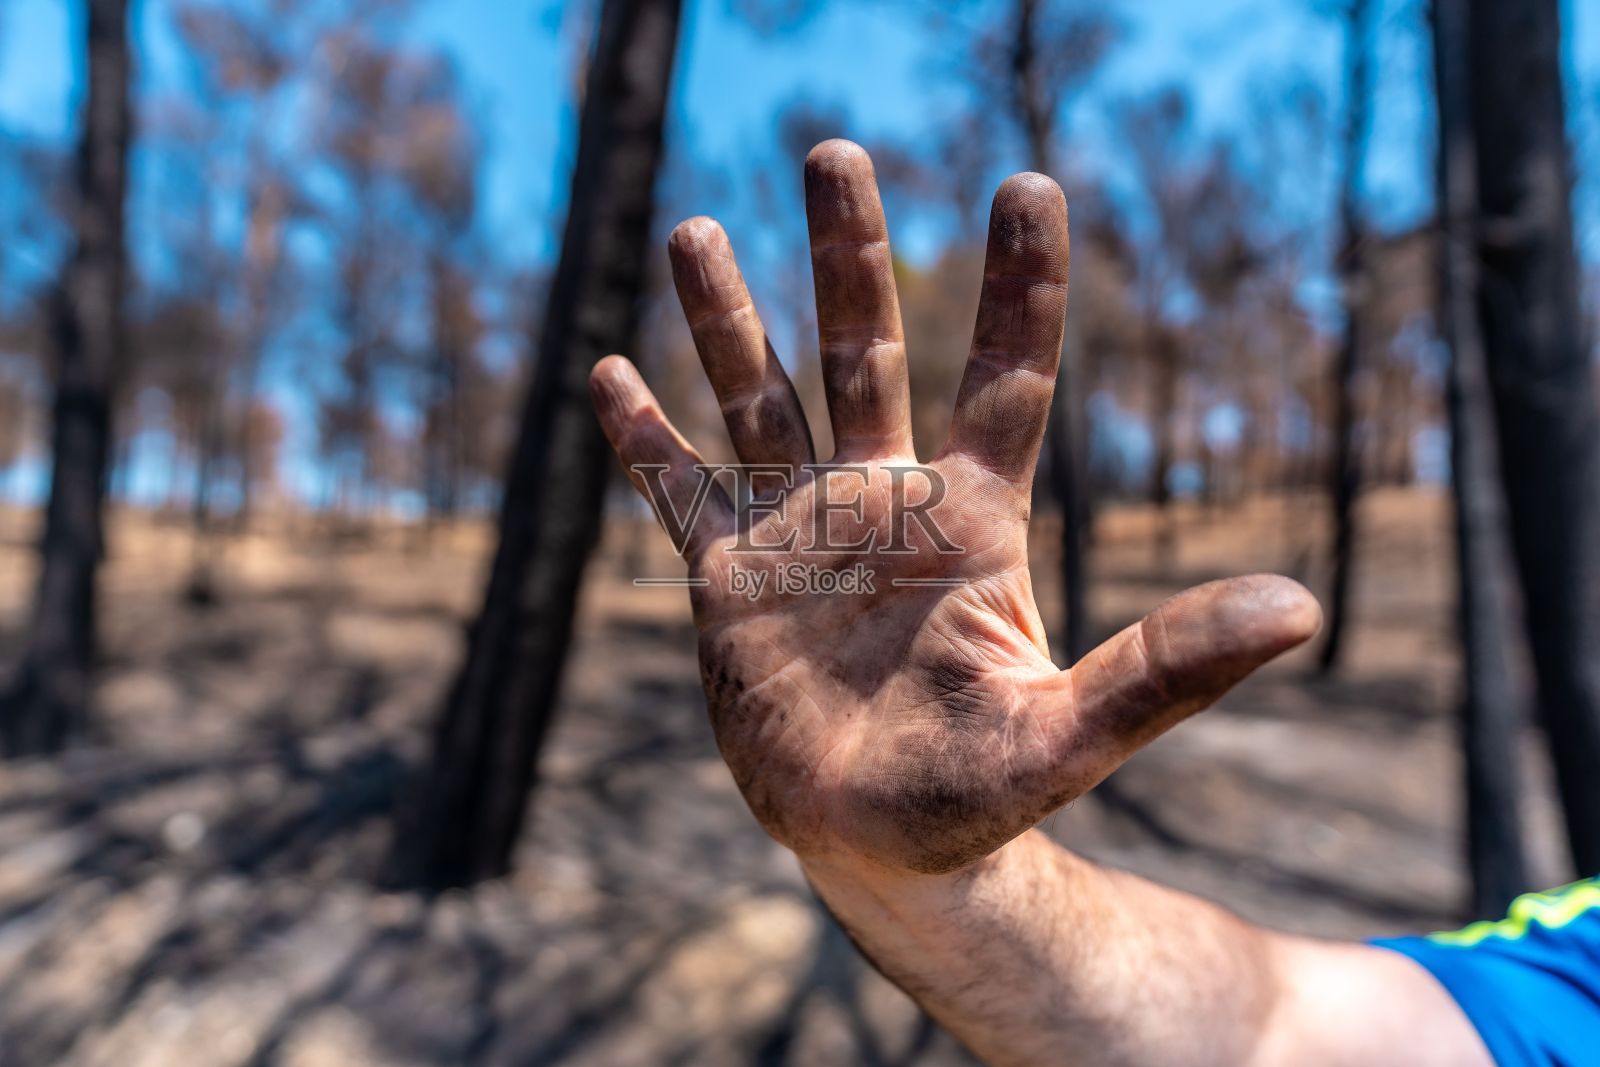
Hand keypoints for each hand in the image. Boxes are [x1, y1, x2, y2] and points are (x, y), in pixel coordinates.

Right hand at [590, 140, 1319, 876]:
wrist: (882, 845)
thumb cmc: (980, 795)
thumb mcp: (1070, 735)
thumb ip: (1165, 671)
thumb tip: (1301, 608)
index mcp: (967, 521)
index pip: (1004, 380)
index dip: (1019, 287)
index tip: (1029, 184)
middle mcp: (882, 503)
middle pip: (865, 352)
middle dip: (848, 253)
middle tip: (834, 150)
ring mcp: (800, 534)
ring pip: (761, 398)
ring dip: (727, 319)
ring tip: (698, 229)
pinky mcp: (729, 581)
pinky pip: (681, 491)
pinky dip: (644, 439)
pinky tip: (609, 374)